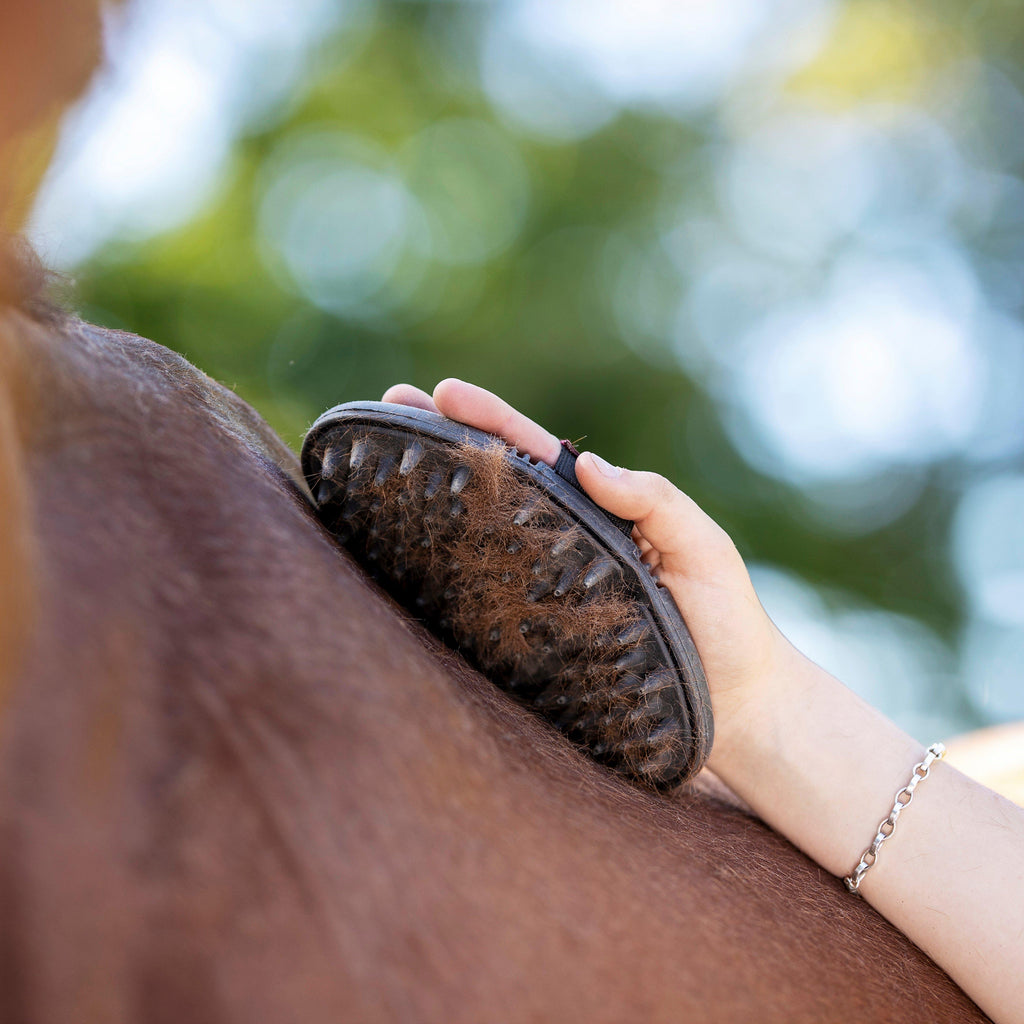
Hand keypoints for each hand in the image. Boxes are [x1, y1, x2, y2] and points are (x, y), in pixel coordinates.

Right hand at [381, 378, 790, 761]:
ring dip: (431, 500)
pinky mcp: (537, 638)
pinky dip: (445, 574)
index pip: (537, 453)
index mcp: (598, 511)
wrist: (735, 707)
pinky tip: (403, 558)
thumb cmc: (727, 621)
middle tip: (386, 409)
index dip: (490, 420)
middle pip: (494, 483)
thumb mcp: (703, 546)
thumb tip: (588, 464)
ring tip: (376, 464)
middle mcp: (562, 543)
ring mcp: (544, 589)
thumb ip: (655, 501)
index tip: (442, 393)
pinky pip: (485, 598)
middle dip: (440, 441)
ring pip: (479, 535)